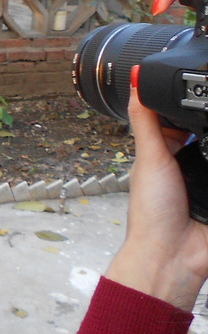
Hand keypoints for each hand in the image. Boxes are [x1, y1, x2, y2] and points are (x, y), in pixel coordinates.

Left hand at [103, 74, 207, 309]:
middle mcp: (187, 168)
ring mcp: (207, 185)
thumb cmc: (152, 212)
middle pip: (205, 139)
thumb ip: (145, 118)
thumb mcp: (149, 156)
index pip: (182, 123)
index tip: (202, 91)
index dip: (192, 109)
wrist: (172, 255)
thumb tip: (133, 78)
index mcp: (164, 155)